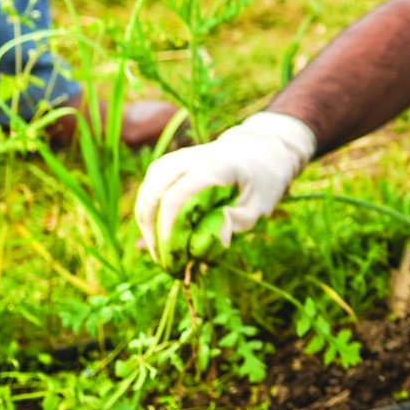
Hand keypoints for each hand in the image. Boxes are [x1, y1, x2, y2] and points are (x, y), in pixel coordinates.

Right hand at [133, 111, 315, 255]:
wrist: (263, 150)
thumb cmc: (263, 180)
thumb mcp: (259, 206)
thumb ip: (232, 225)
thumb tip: (202, 248)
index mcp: (214, 166)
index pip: (177, 196)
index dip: (168, 227)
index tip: (171, 254)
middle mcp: (191, 158)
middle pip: (155, 191)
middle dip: (152, 228)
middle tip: (163, 259)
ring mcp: (179, 157)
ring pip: (148, 187)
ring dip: (146, 219)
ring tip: (157, 248)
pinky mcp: (173, 163)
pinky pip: (151, 185)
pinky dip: (148, 208)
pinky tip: (155, 230)